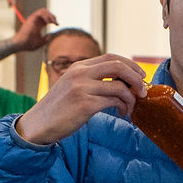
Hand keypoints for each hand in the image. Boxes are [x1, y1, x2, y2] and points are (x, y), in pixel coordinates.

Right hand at [12, 6, 57, 51]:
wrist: (22, 44)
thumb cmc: (29, 44)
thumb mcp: (41, 42)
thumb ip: (46, 39)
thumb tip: (51, 36)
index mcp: (38, 25)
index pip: (47, 18)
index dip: (53, 20)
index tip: (58, 25)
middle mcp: (35, 20)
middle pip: (46, 12)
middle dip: (53, 16)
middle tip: (56, 23)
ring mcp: (33, 19)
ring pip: (43, 10)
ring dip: (50, 15)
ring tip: (53, 22)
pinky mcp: (31, 18)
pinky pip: (40, 12)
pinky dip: (46, 16)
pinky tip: (48, 22)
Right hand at [15, 54, 147, 144]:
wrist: (39, 125)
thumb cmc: (59, 110)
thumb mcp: (73, 87)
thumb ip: (92, 81)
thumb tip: (119, 83)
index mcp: (79, 67)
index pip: (111, 57)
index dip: (130, 65)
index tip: (140, 77)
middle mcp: (80, 73)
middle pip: (118, 66)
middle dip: (136, 78)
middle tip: (143, 91)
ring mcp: (82, 88)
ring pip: (119, 86)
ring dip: (131, 98)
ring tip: (131, 108)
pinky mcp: (85, 104)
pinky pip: (114, 101)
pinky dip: (123, 107)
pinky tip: (123, 114)